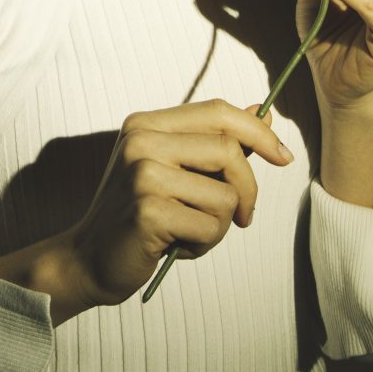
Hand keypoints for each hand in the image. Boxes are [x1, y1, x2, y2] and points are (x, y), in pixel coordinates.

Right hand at [60, 99, 295, 308]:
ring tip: (191, 232)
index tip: (283, 157)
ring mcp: (142, 174)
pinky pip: (212, 226)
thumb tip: (263, 114)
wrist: (89, 259)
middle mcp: (140, 140)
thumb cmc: (140, 216)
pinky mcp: (148, 210)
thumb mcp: (174, 171)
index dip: (258, 132)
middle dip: (248, 189)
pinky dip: (205, 244)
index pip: (218, 111)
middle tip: (242, 216)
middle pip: (229, 149)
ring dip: (222, 224)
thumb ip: (213, 143)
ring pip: (226, 194)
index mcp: (146, 123)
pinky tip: (176, 246)